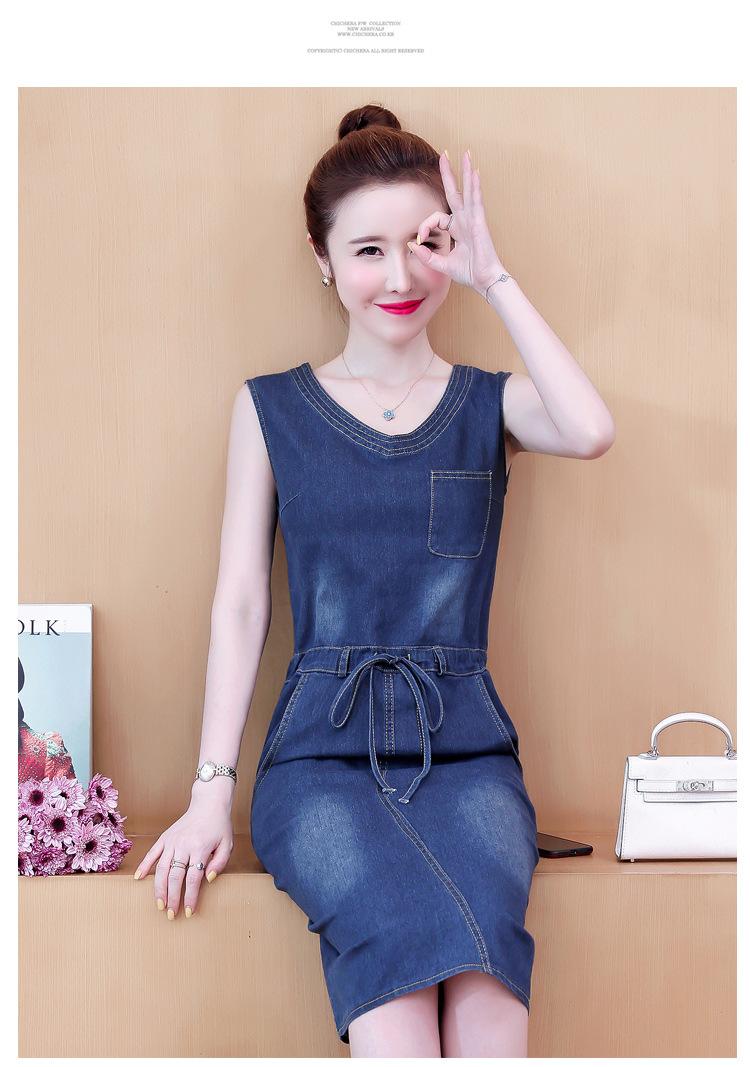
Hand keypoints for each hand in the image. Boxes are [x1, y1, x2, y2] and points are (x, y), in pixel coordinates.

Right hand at [134, 796, 233, 918]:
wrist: (209, 803)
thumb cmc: (219, 826)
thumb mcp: (227, 844)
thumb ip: (220, 863)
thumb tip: (208, 879)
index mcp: (200, 847)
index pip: (194, 877)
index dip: (191, 896)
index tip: (188, 911)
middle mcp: (183, 845)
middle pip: (175, 876)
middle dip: (172, 898)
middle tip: (171, 914)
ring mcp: (172, 841)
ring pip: (161, 869)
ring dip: (159, 888)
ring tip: (159, 904)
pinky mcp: (165, 837)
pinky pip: (152, 853)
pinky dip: (144, 866)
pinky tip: (138, 879)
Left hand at [407, 149, 507, 295]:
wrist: (484, 280)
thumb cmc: (469, 273)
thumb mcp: (442, 265)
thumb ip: (426, 256)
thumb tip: (411, 244)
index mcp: (457, 229)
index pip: (436, 218)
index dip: (425, 226)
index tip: (419, 239)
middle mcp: (465, 221)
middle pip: (455, 192)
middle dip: (449, 174)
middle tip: (444, 155)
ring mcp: (473, 219)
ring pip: (468, 190)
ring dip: (466, 171)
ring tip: (466, 153)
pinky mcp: (480, 222)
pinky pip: (476, 200)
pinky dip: (475, 186)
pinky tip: (474, 172)